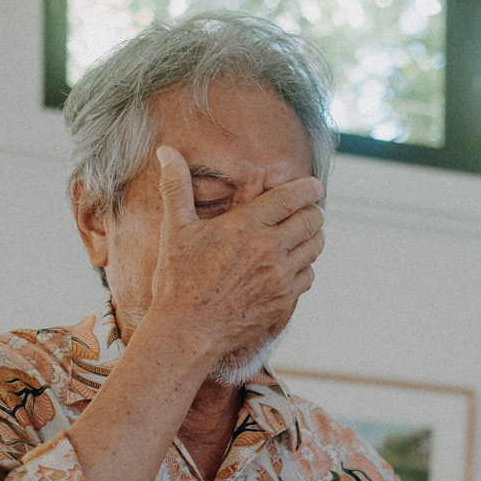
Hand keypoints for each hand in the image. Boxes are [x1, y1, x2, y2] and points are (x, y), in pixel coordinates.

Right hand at [147, 145, 322, 364]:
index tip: (314, 186)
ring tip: (303, 234)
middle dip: (313, 212)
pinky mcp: (285, 300)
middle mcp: (269, 249)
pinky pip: (309, 275)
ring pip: (314, 248)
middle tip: (309, 210)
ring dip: (313, 238)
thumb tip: (165, 151)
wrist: (188, 329)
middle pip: (312, 221)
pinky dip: (305, 266)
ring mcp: (280, 277)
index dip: (308, 189)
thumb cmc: (178, 278)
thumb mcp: (175, 228)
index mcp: (245, 226)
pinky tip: (292, 264)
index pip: (292, 198)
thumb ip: (176, 186)